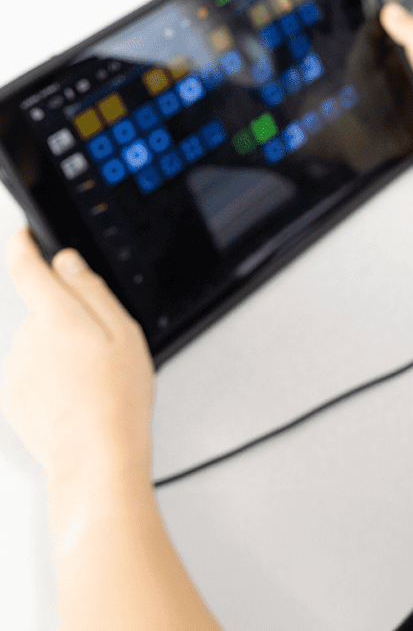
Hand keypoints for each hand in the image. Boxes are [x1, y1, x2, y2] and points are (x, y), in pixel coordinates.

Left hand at [0, 230, 154, 492]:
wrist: (94, 455)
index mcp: (56, 316)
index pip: (26, 269)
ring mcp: (16, 368)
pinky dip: (50, 377)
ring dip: (60, 351)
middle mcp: (27, 338)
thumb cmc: (117, 396)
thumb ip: (92, 291)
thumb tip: (66, 263)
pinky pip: (31, 371)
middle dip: (67, 318)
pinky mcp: (11, 395)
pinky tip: (74, 395)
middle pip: (43, 309)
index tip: (22, 236)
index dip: (22, 246)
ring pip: (39, 341)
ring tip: (90, 380)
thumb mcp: (123, 331)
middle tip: (100, 348)